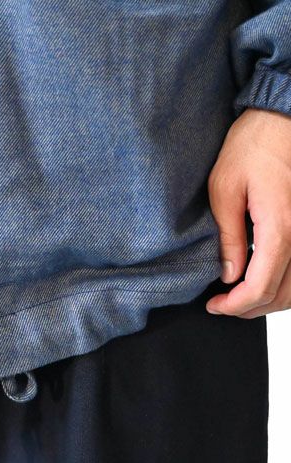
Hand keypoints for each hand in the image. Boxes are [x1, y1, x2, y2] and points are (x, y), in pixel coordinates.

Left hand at [206, 107, 290, 317]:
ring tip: (239, 298)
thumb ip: (230, 238)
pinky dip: (285, 285)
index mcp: (281, 227)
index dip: (236, 304)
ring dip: (270, 300)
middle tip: (222, 305)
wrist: (283, 118)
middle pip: (283, 294)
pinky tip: (263, 281)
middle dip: (250, 308)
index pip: (262, 286)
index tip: (214, 305)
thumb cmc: (253, 146)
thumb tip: (229, 275)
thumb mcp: (224, 191)